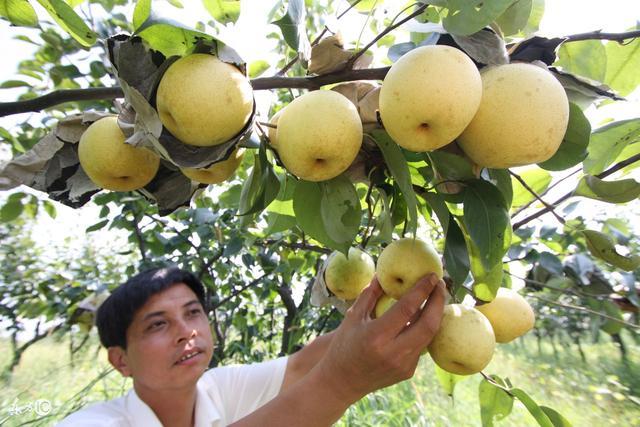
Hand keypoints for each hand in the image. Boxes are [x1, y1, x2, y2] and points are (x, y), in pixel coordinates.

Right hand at [315, 273, 445, 403]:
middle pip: (428, 324)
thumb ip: (370, 294)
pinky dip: (423, 329)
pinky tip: (422, 317)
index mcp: (377, 336)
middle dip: (438, 301)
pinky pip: (421, 346)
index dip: (422, 290)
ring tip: (435, 297)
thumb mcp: (353, 316)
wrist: (343, 381)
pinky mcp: (408, 372)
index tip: (432, 275)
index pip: (407, 309)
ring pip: (428, 336)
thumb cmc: (345, 343)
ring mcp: (404, 365)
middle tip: (440, 284)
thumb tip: (383, 273)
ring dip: (435, 315)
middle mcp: (393, 352)